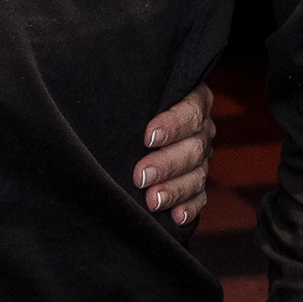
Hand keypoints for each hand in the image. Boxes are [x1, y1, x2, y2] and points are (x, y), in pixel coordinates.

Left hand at [133, 83, 215, 224]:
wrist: (127, 125)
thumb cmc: (126, 100)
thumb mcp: (129, 89)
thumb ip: (126, 90)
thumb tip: (101, 85)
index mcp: (192, 99)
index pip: (190, 111)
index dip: (172, 125)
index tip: (148, 137)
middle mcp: (201, 129)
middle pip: (194, 148)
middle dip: (166, 164)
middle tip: (141, 175)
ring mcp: (201, 157)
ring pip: (197, 175)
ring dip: (175, 189)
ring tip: (153, 200)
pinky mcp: (196, 182)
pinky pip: (199, 197)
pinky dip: (189, 207)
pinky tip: (176, 216)